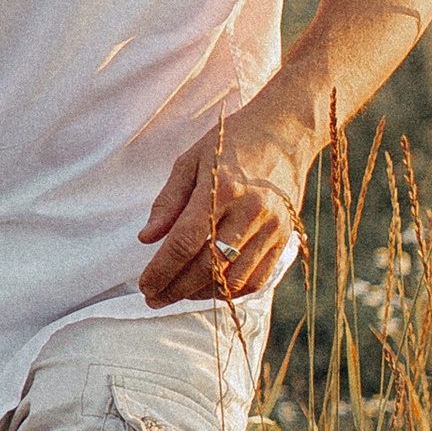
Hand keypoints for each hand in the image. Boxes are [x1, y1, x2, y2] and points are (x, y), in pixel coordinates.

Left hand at [138, 122, 305, 305]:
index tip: (145, 285)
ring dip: (202, 294)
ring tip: (178, 293)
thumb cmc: (230, 142)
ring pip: (234, 279)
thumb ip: (168, 201)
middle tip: (153, 298)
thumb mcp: (190, 160)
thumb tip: (147, 239)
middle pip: (208, 266)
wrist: (286, 132)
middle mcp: (251, 211)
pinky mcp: (286, 237)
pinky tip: (210, 289)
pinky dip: (232, 291)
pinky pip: (258, 278)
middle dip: (175, 288)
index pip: (185, 242)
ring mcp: (272, 227)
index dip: (161, 270)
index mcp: (222, 188)